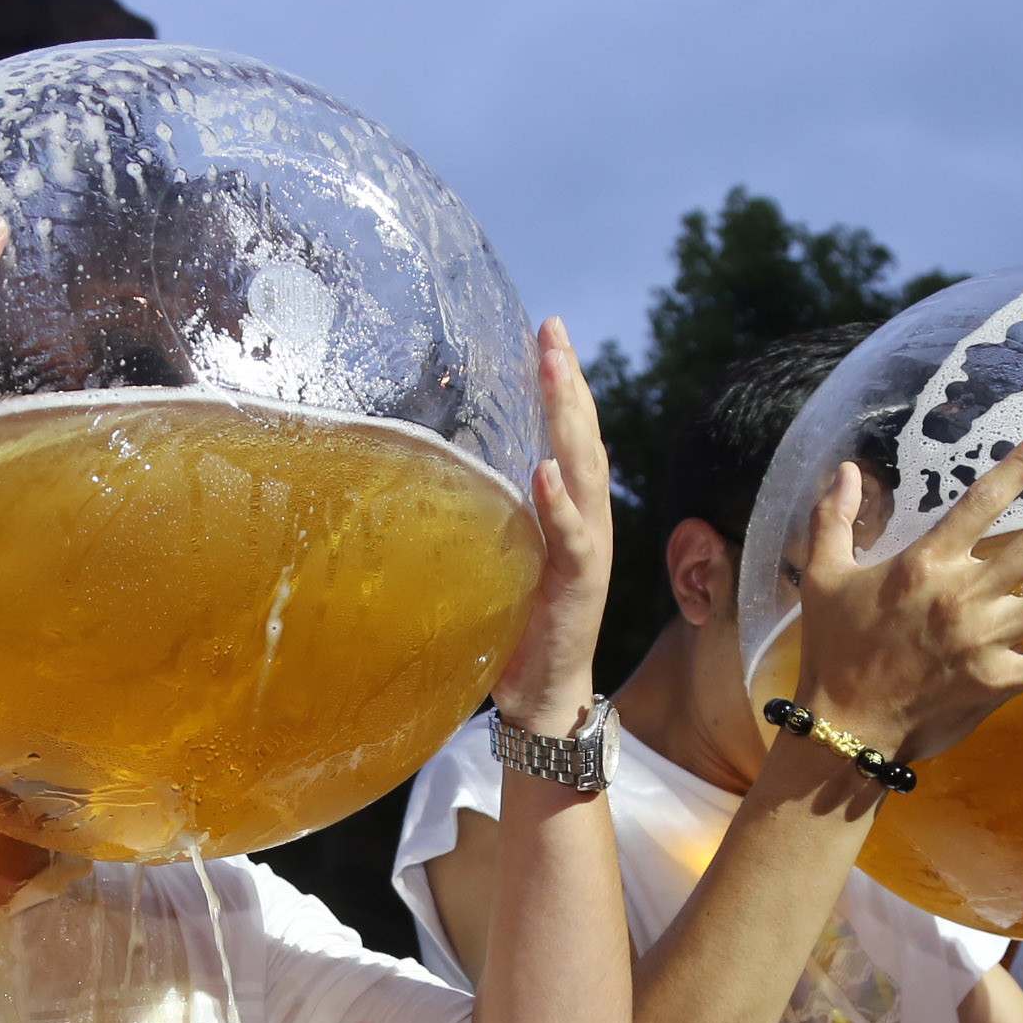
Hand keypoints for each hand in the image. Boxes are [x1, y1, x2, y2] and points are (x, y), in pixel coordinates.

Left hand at [492, 321, 611, 735]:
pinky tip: (547, 472)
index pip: (569, 432)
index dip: (562, 381)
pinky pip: (574, 541)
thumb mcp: (498, 554)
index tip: (546, 328)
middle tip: (553, 329)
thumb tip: (434, 469)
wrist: (543, 694)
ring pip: (587, 473)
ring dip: (570, 422)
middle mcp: (587, 522)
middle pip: (584, 438)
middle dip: (569, 382)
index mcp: (569, 510)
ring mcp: (588, 552)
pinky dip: (562, 505)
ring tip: (555, 373)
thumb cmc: (516, 625)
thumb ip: (487, 513)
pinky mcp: (579, 588)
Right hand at [791, 431, 1022, 760]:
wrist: (843, 726)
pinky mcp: (997, 682)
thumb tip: (845, 468)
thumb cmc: (832, 649)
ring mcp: (985, 640)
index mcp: (925, 563)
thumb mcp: (821, 577)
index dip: (1021, 467)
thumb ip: (833, 519)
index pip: (982, 502)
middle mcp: (964, 596)